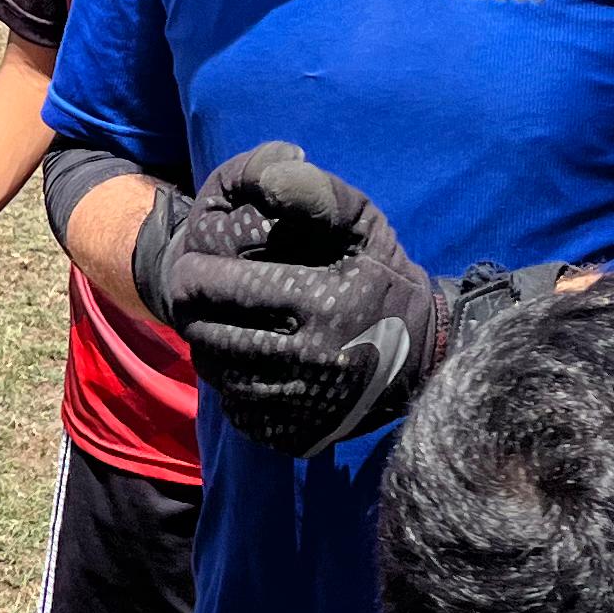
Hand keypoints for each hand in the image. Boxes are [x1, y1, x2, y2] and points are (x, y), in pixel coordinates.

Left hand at [158, 146, 450, 456]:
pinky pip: (239, 409)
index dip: (194, 269)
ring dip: (206, 345)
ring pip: (219, 373)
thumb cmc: (380, 275)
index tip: (190, 259)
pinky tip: (243, 361)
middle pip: (210, 333)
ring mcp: (308, 404)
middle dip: (192, 309)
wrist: (424, 352)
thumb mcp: (360, 222)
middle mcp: (316, 358)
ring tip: (215, 322)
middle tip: (193, 294)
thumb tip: (269, 177)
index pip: (224, 286)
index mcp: (326, 300)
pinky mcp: (301, 435)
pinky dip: (231, 384)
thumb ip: (314, 191)